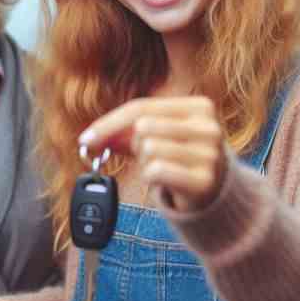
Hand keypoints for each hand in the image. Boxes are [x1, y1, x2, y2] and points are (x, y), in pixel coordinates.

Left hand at [79, 97, 225, 211]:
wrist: (214, 194)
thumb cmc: (179, 158)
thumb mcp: (153, 137)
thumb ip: (122, 134)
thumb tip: (88, 140)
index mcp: (199, 107)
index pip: (141, 107)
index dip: (108, 124)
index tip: (85, 139)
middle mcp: (209, 126)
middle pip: (143, 127)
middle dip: (136, 145)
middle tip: (150, 156)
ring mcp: (210, 154)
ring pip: (149, 149)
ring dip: (146, 163)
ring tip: (164, 168)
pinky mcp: (204, 180)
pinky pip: (156, 171)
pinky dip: (152, 177)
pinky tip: (167, 182)